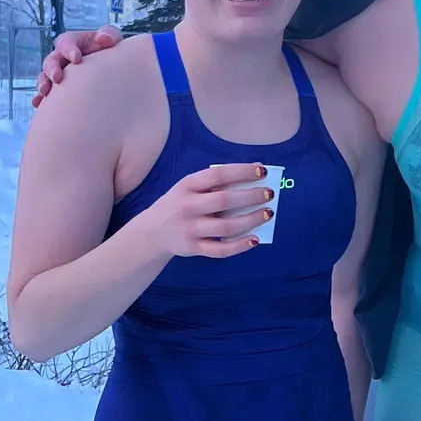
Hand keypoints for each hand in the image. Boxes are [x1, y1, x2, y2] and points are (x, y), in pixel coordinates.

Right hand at [33, 25, 124, 107]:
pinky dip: (41, 100)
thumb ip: (109, 34)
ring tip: (46, 92)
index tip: (77, 59)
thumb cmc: (112, 51)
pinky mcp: (59, 90)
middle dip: (52, 69)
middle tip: (57, 78)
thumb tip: (102, 39)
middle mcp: (62, 58)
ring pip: (45, 78)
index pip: (64, 42)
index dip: (68, 49)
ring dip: (43, 84)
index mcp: (73, 43)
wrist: (115, 72)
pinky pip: (46, 95)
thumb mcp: (113, 39)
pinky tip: (39, 105)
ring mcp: (59, 74)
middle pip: (50, 61)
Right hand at [142, 163, 275, 259]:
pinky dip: (239, 245)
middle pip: (224, 201)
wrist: (151, 233)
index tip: (262, 171)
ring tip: (268, 214)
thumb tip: (254, 176)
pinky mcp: (192, 248)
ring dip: (250, 220)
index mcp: (187, 185)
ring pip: (225, 227)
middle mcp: (187, 206)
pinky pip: (220, 249)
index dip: (241, 172)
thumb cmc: (180, 204)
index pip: (217, 174)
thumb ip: (216, 184)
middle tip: (269, 194)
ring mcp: (189, 229)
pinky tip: (255, 239)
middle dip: (250, 196)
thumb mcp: (189, 189)